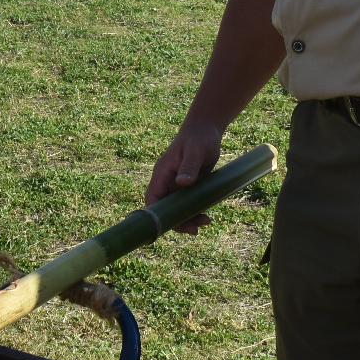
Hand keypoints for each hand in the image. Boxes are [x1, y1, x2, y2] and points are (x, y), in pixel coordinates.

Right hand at [147, 120, 224, 234]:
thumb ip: (189, 167)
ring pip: (177, 209)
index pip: (152, 198)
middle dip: (178, 222)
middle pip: (164, 208)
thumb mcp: (196, 151)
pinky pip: (187, 204)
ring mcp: (177, 185)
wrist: (207, 129)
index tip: (172, 225)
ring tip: (206, 221)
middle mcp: (166, 181)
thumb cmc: (200, 137)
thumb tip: (182, 184)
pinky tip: (207, 215)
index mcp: (162, 173)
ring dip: (188, 219)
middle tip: (195, 229)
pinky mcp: (188, 186)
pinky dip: (195, 212)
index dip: (157, 215)